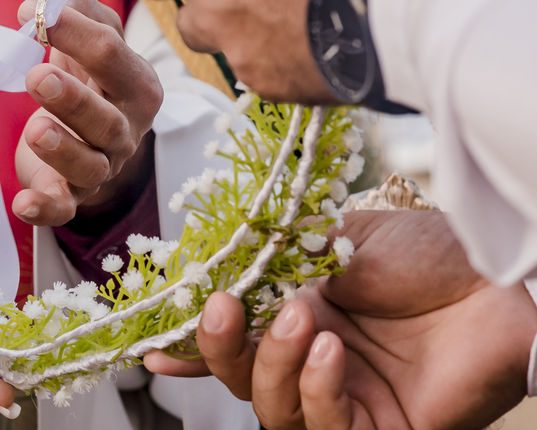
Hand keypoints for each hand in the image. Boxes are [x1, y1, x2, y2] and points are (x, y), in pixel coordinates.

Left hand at [12, 0, 161, 225]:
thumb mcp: (92, 42)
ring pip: (89, 165)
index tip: (32, 10)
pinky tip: (22, 203)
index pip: (112, 56)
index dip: (75, 32)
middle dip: (73, 98)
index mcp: (135, 84)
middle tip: (37, 76)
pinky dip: (44, 209)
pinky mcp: (72, 197)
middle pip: (105, 119)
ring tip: (34, 129)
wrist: (91, 138)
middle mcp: (125, 130)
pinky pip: (62, 208)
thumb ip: (74, 9)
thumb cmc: (91, 81)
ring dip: (62, 149)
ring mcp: (102, 167)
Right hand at [144, 210, 536, 429]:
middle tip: (221, 307)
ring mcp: (347, 399)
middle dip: (218, 350)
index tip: (153, 343)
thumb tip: (221, 257)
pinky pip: (326, 428)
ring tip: (301, 319)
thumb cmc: (429, 253)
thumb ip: (279, 253)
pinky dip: (316, 390)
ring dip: (272, 365)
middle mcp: (315, 362)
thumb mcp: (337, 238)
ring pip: (273, 411)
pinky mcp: (381, 429)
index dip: (192, 347)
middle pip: (241, 382)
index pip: (234, 342)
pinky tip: (330, 352)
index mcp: (297, 314)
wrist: (496, 276)